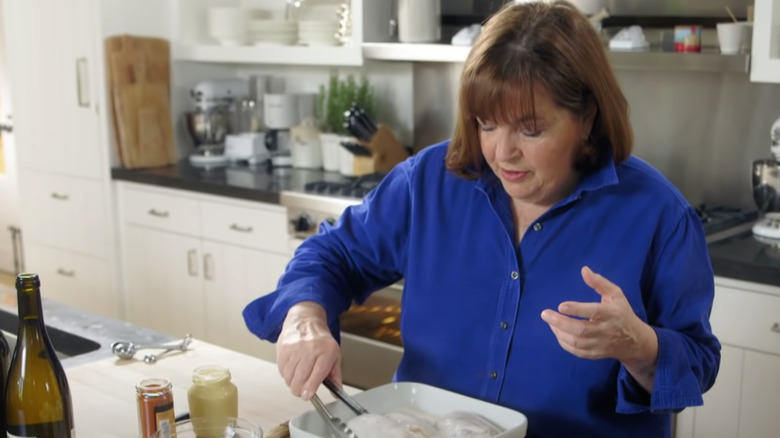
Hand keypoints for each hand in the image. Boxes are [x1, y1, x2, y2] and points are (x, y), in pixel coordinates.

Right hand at [277, 301, 341, 400]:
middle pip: (300, 378)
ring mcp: (296, 348)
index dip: (310, 388)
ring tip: (298, 379)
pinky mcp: (284, 348)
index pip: (317, 374)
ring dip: (292, 383)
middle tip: (302, 391)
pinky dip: (285, 374)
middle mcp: (311, 348)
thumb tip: (337, 392)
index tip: (307, 396)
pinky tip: (292, 370)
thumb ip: (336, 375)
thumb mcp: (335, 355)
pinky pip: (281, 369)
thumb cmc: (321, 341)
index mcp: (326, 351)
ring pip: (289, 376)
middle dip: (299, 390)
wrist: (306, 321)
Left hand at [540, 266, 657, 389]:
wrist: (635, 341)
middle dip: (560, 322)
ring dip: (559, 332)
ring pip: (577, 342)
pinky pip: (577, 351)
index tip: (561, 306)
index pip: (593, 312)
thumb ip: (599, 282)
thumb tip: (584, 270)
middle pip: (581, 330)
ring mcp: (601, 344)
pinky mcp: (596, 354)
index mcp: (611, 313)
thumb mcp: (615, 294)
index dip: (576, 310)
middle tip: (545, 314)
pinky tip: (557, 333)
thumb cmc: (621, 313)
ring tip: (550, 322)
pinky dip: (564, 343)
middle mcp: (606, 330)